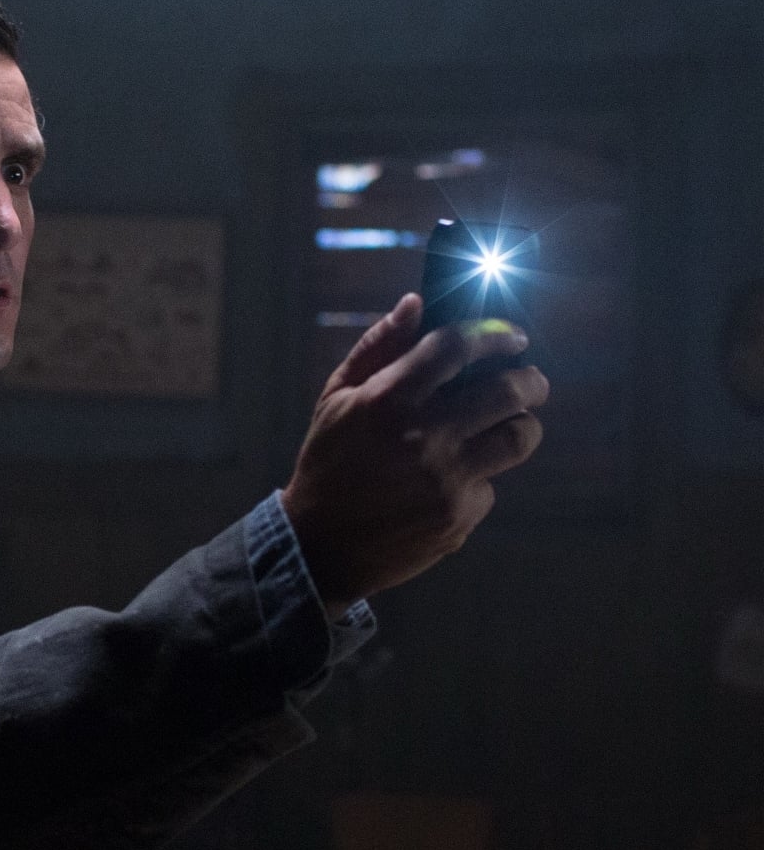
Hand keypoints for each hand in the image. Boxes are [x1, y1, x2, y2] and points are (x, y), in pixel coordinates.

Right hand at [281, 293, 548, 611]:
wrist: (318, 546)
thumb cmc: (328, 463)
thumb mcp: (335, 400)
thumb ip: (377, 348)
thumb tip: (417, 302)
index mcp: (386, 398)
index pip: (458, 346)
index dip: (495, 335)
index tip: (514, 338)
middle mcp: (422, 435)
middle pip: (508, 389)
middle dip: (530, 379)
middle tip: (530, 381)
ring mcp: (445, 478)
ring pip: (518, 436)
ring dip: (522, 424)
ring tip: (512, 424)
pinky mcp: (458, 515)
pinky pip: (491, 484)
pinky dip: (480, 478)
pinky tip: (453, 482)